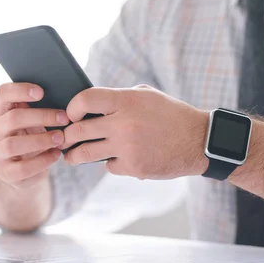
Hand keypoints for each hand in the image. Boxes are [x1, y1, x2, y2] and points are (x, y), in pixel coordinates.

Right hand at [0, 83, 69, 188]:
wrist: (23, 171)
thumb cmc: (32, 137)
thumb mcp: (33, 121)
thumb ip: (40, 108)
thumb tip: (66, 98)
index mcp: (1, 111)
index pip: (2, 93)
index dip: (20, 90)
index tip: (41, 92)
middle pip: (13, 118)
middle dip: (41, 117)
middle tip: (64, 118)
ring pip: (13, 144)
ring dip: (41, 140)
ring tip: (61, 138)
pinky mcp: (5, 172)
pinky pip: (22, 168)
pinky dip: (42, 161)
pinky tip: (56, 154)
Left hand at [61, 85, 208, 179]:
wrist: (199, 141)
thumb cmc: (171, 115)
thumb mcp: (146, 96)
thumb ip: (119, 98)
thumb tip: (90, 105)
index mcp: (125, 101)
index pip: (84, 100)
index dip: (72, 108)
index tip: (71, 115)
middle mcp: (123, 123)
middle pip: (78, 130)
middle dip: (67, 136)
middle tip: (64, 139)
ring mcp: (127, 147)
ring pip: (85, 154)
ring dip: (74, 156)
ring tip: (70, 156)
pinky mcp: (133, 167)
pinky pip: (109, 166)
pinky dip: (110, 164)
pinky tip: (118, 159)